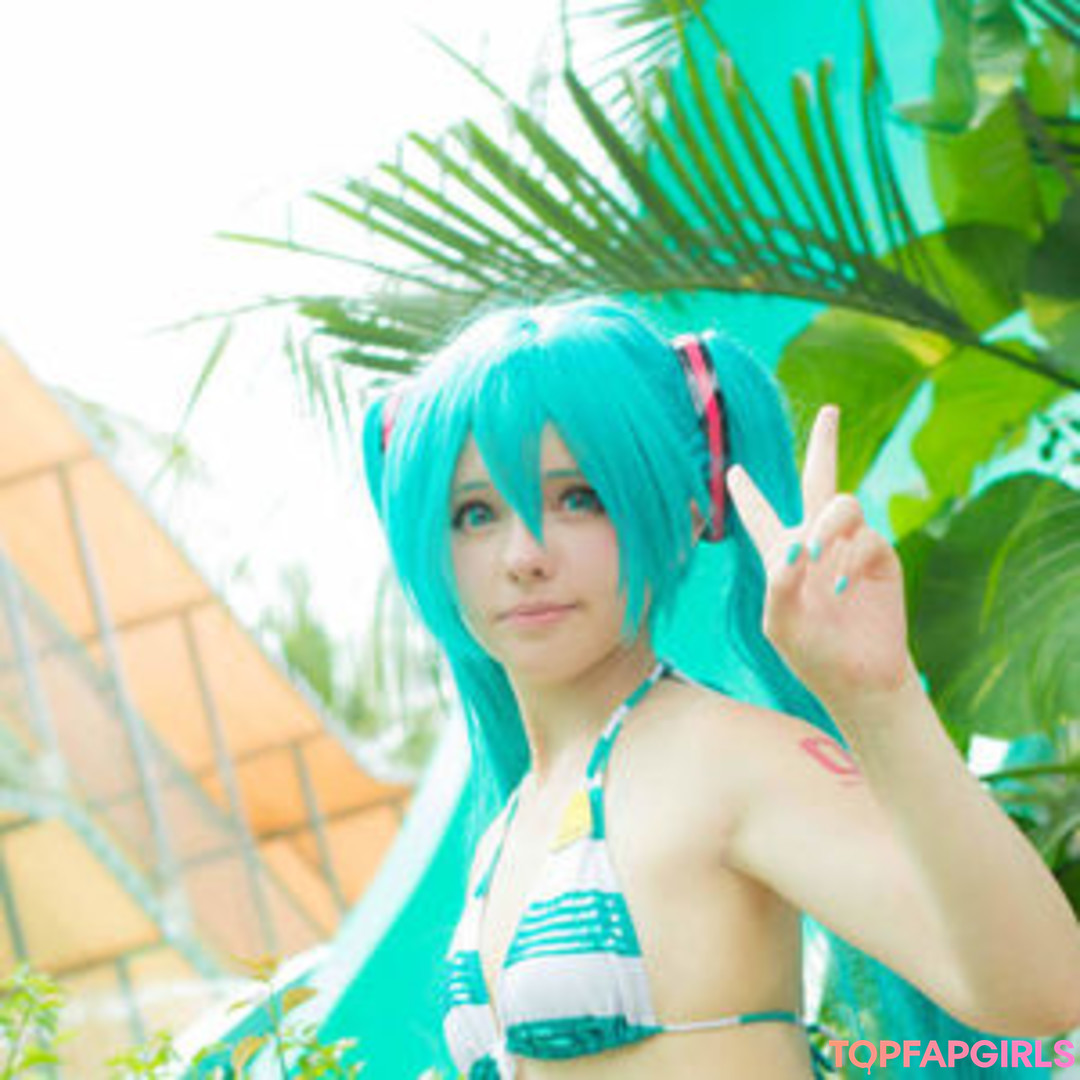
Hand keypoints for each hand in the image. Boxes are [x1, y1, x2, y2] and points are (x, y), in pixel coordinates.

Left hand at [724, 405, 918, 710]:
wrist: (857, 677)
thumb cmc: (811, 652)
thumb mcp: (779, 621)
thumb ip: (778, 582)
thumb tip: (798, 547)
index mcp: (781, 554)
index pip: (761, 515)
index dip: (748, 493)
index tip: (734, 470)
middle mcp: (816, 542)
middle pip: (820, 480)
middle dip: (826, 445)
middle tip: (830, 411)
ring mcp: (850, 548)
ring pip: (842, 505)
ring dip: (827, 526)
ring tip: (819, 556)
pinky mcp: (881, 560)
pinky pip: (867, 538)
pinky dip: (852, 558)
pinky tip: (844, 585)